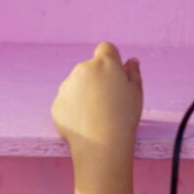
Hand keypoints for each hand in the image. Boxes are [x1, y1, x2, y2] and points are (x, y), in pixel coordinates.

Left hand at [51, 43, 144, 166]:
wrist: (101, 144)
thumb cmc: (124, 117)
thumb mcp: (136, 93)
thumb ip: (133, 73)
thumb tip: (131, 62)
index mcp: (104, 63)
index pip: (106, 48)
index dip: (112, 60)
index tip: (116, 75)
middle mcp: (82, 69)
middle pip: (90, 68)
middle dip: (97, 79)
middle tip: (108, 101)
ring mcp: (66, 86)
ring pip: (77, 85)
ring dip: (85, 94)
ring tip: (96, 115)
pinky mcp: (56, 104)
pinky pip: (67, 102)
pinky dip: (75, 109)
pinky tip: (86, 123)